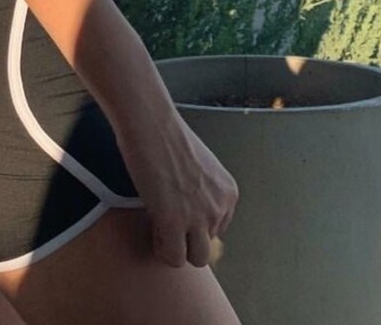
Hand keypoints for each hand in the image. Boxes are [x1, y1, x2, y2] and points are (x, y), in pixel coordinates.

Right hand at [115, 109, 238, 267]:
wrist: (151, 122)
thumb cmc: (168, 134)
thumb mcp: (199, 165)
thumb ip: (202, 189)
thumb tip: (190, 207)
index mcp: (228, 192)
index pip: (218, 229)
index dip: (193, 222)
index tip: (177, 207)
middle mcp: (219, 207)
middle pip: (208, 246)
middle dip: (187, 238)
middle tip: (167, 218)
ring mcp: (199, 217)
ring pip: (195, 258)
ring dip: (175, 247)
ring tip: (159, 224)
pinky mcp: (174, 222)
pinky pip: (173, 257)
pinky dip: (161, 248)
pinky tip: (152, 224)